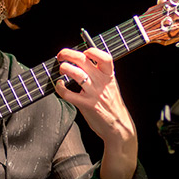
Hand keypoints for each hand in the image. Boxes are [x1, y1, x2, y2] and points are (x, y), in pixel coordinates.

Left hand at [55, 48, 136, 178]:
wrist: (118, 127)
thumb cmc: (112, 105)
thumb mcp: (111, 86)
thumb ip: (101, 74)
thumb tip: (85, 60)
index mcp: (109, 76)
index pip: (104, 57)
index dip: (92, 51)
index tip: (84, 51)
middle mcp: (101, 82)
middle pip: (83, 60)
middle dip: (68, 54)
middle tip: (61, 55)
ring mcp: (93, 93)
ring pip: (75, 73)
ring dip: (64, 68)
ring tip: (61, 69)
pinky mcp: (85, 104)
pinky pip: (67, 93)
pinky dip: (60, 87)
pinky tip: (59, 85)